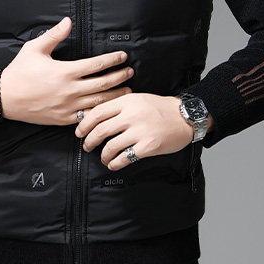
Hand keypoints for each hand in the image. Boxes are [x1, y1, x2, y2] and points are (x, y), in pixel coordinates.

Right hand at [0, 16, 134, 124]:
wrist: (4, 98)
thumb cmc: (19, 72)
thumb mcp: (34, 48)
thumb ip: (54, 35)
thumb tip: (68, 21)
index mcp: (65, 72)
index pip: (96, 65)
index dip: (113, 60)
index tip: (123, 56)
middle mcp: (69, 90)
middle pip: (103, 84)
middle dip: (120, 77)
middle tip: (130, 72)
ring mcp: (67, 107)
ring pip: (99, 102)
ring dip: (115, 95)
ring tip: (128, 90)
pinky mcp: (63, 119)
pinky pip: (87, 116)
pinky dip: (100, 112)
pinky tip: (108, 108)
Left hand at [74, 93, 193, 169]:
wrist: (184, 117)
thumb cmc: (158, 108)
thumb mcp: (136, 99)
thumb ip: (115, 106)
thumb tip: (90, 115)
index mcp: (127, 101)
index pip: (97, 112)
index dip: (84, 124)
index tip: (79, 132)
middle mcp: (131, 115)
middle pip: (100, 130)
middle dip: (89, 141)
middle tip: (87, 147)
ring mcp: (140, 131)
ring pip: (111, 146)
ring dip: (103, 155)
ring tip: (103, 158)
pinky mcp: (148, 146)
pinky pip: (125, 158)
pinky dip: (115, 163)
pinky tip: (114, 164)